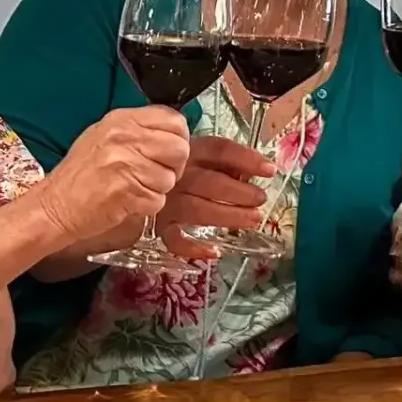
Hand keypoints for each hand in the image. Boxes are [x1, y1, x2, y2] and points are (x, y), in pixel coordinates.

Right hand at [38, 106, 191, 241]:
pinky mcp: (127, 191)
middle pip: (179, 148)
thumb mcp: (105, 136)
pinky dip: (147, 206)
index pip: (174, 120)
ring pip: (170, 177)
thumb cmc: (81, 174)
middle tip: (153, 174)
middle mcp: (125, 137)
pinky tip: (127, 201)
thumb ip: (139, 131)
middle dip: (173, 166)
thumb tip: (174, 134)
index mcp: (121, 120)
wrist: (56, 204)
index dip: (177, 139)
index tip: (166, 152)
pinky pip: (158, 200)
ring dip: (157, 189)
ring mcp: (126, 163)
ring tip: (133, 188)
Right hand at [158, 136, 273, 259]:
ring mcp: (166, 200)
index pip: (220, 150)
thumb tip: (249, 174)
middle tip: (260, 200)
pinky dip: (193, 248)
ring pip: (197, 209)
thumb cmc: (174, 164)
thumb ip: (223, 161)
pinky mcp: (158, 224)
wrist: (131, 173)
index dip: (247, 159)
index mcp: (189, 150)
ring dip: (228, 216)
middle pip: (210, 182)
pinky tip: (214, 252)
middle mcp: (177, 174)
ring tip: (252, 220)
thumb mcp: (198, 152)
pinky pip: (174, 239)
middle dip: (239, 193)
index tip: (270, 170)